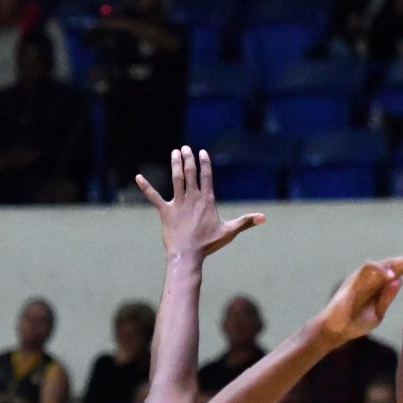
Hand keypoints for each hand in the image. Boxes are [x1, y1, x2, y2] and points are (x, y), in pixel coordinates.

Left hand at [137, 147, 264, 259]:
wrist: (188, 255)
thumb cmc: (209, 244)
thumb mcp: (229, 231)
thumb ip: (246, 222)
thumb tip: (264, 218)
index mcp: (207, 200)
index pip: (206, 176)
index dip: (204, 163)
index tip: (202, 152)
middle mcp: (192, 198)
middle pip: (190, 173)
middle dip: (188, 159)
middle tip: (185, 148)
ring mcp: (178, 204)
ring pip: (176, 179)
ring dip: (175, 165)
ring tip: (174, 152)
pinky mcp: (165, 212)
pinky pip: (153, 197)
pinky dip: (145, 187)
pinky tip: (138, 177)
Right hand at [320, 247, 402, 342]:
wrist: (336, 331)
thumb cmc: (356, 323)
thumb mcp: (377, 313)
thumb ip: (386, 298)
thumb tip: (399, 280)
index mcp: (379, 287)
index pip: (398, 271)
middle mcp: (372, 279)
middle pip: (394, 264)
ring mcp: (362, 278)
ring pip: (383, 262)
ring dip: (401, 261)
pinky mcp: (353, 280)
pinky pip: (367, 269)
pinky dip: (380, 269)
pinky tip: (391, 275)